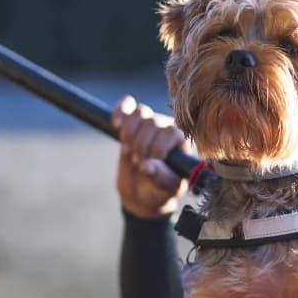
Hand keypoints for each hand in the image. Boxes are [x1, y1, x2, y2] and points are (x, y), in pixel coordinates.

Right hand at [113, 95, 192, 218]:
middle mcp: (167, 129)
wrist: (141, 192)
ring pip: (141, 112)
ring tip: (127, 151)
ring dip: (129, 132)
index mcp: (181, 143)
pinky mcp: (132, 121)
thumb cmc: (158, 191)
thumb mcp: (163, 190)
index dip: (156, 147)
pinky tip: (116, 124)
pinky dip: (120, 111)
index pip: (171, 132)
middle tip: (136, 162)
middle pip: (153, 122)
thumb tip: (147, 166)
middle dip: (140, 144)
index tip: (146, 164)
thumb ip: (159, 178)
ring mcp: (150, 123)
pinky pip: (128, 105)